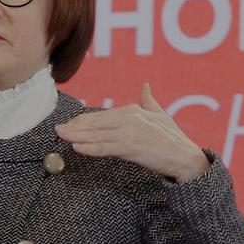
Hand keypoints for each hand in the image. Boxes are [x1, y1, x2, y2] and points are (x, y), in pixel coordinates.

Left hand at [55, 82, 210, 182]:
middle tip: (58, 129)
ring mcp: (128, 133)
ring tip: (61, 136)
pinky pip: (104, 148)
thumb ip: (149, 100)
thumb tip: (145, 86)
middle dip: (74, 126)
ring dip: (76, 136)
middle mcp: (128, 118)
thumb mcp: (160, 114)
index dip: (82, 120)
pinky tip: (77, 147)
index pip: (100, 115)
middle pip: (94, 123)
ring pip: (96, 135)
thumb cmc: (174, 138)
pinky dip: (89, 147)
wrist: (185, 157)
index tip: (70, 123)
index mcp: (132, 110)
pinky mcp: (130, 148)